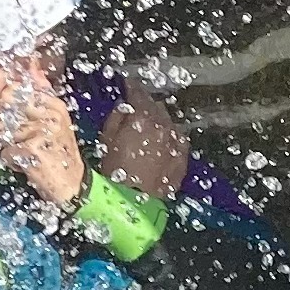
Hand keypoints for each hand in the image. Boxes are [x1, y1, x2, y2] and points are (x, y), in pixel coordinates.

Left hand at [0, 49, 85, 208]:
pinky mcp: (34, 150)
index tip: (3, 109)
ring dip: (6, 143)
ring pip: (3, 129)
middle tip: (9, 135)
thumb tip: (30, 66)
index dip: (1, 97)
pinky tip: (25, 164)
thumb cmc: (59, 156)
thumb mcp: (52, 122)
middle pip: (5, 103)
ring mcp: (43, 131)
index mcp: (54, 104)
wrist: (73, 187)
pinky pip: (7, 151)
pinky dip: (11, 161)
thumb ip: (38, 96)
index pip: (16, 86)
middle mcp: (50, 114)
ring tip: (22, 151)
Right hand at [97, 76, 189, 200]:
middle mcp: (164, 126)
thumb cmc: (113, 172)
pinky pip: (177, 141)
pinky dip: (169, 138)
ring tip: (147, 129)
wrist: (133, 203)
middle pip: (156, 107)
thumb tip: (125, 105)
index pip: (139, 93)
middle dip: (146, 106)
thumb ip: (118, 116)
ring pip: (168, 123)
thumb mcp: (107, 139)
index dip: (132, 88)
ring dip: (158, 122)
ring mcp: (176, 142)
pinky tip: (160, 145)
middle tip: (136, 110)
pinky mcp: (182, 158)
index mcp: (143, 118)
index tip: (128, 86)